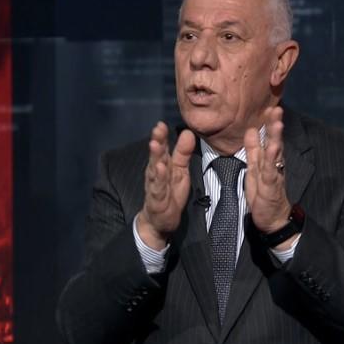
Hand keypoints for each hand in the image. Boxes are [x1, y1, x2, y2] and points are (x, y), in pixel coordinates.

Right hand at [136, 122, 195, 250]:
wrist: (160, 220)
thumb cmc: (169, 192)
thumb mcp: (180, 171)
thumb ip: (182, 153)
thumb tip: (188, 132)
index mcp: (162, 165)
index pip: (162, 147)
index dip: (161, 136)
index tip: (161, 124)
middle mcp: (156, 173)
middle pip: (156, 155)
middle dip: (157, 142)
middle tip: (157, 129)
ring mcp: (155, 186)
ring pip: (154, 169)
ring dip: (155, 157)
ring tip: (156, 144)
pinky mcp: (157, 200)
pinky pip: (158, 188)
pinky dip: (158, 178)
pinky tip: (160, 169)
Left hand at [245, 106, 294, 248]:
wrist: (272, 219)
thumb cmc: (263, 193)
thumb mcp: (254, 169)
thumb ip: (253, 151)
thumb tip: (250, 130)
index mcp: (268, 160)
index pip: (268, 138)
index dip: (269, 123)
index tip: (269, 107)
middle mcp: (274, 165)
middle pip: (274, 142)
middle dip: (275, 125)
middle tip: (276, 109)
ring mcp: (274, 175)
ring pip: (275, 154)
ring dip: (276, 138)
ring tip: (277, 123)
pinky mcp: (271, 186)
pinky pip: (270, 171)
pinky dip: (271, 159)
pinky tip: (272, 149)